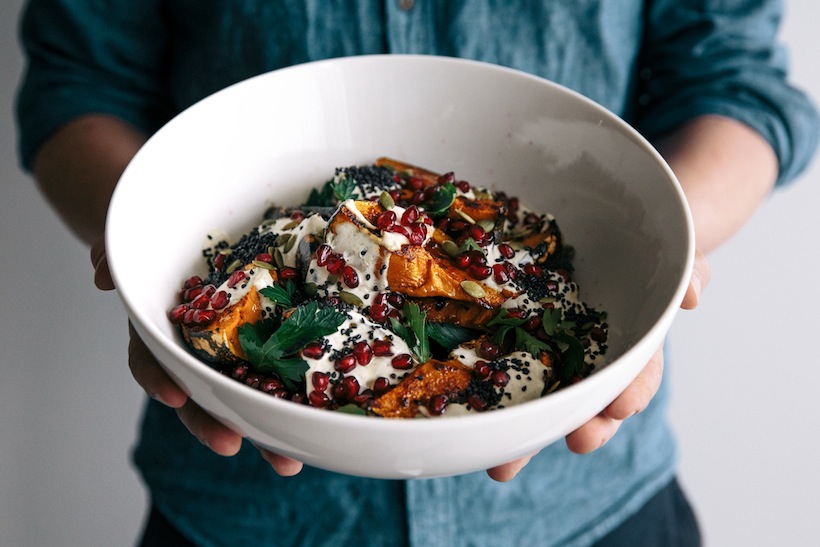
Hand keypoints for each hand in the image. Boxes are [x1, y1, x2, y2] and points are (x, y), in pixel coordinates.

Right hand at [92, 237, 296, 467]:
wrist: (196, 235)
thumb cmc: (163, 243)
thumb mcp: (136, 243)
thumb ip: (114, 255)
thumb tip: (102, 273)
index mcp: (160, 329)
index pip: (150, 360)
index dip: (158, 380)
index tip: (174, 396)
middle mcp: (195, 348)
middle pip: (200, 393)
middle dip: (213, 424)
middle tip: (230, 444)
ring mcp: (231, 350)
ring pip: (244, 394)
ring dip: (263, 430)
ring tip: (285, 461)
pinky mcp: (267, 344)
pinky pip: (281, 373)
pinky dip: (295, 400)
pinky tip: (316, 423)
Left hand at [487, 249, 710, 480]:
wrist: (599, 232)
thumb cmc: (635, 252)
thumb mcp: (669, 255)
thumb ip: (687, 270)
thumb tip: (692, 294)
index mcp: (630, 340)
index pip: (638, 371)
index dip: (633, 390)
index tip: (622, 407)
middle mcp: (590, 356)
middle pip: (589, 401)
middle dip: (584, 426)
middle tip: (576, 442)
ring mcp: (550, 353)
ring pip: (543, 400)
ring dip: (529, 433)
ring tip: (506, 466)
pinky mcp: (513, 343)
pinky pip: (500, 373)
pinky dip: (487, 401)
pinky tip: (472, 429)